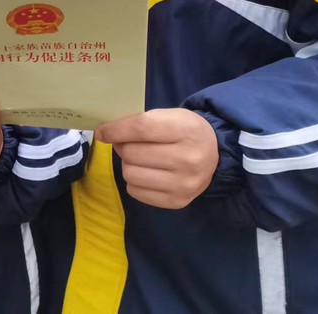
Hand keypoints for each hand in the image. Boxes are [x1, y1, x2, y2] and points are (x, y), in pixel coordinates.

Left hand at [96, 108, 218, 208]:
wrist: (215, 155)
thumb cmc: (186, 131)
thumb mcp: (170, 116)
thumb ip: (142, 121)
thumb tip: (107, 132)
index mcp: (186, 130)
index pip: (141, 129)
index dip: (116, 130)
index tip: (102, 131)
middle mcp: (188, 159)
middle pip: (132, 153)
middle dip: (122, 146)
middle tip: (128, 143)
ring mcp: (183, 184)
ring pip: (131, 174)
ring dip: (127, 164)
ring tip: (139, 158)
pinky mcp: (177, 201)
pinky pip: (136, 192)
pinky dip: (134, 181)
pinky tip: (146, 173)